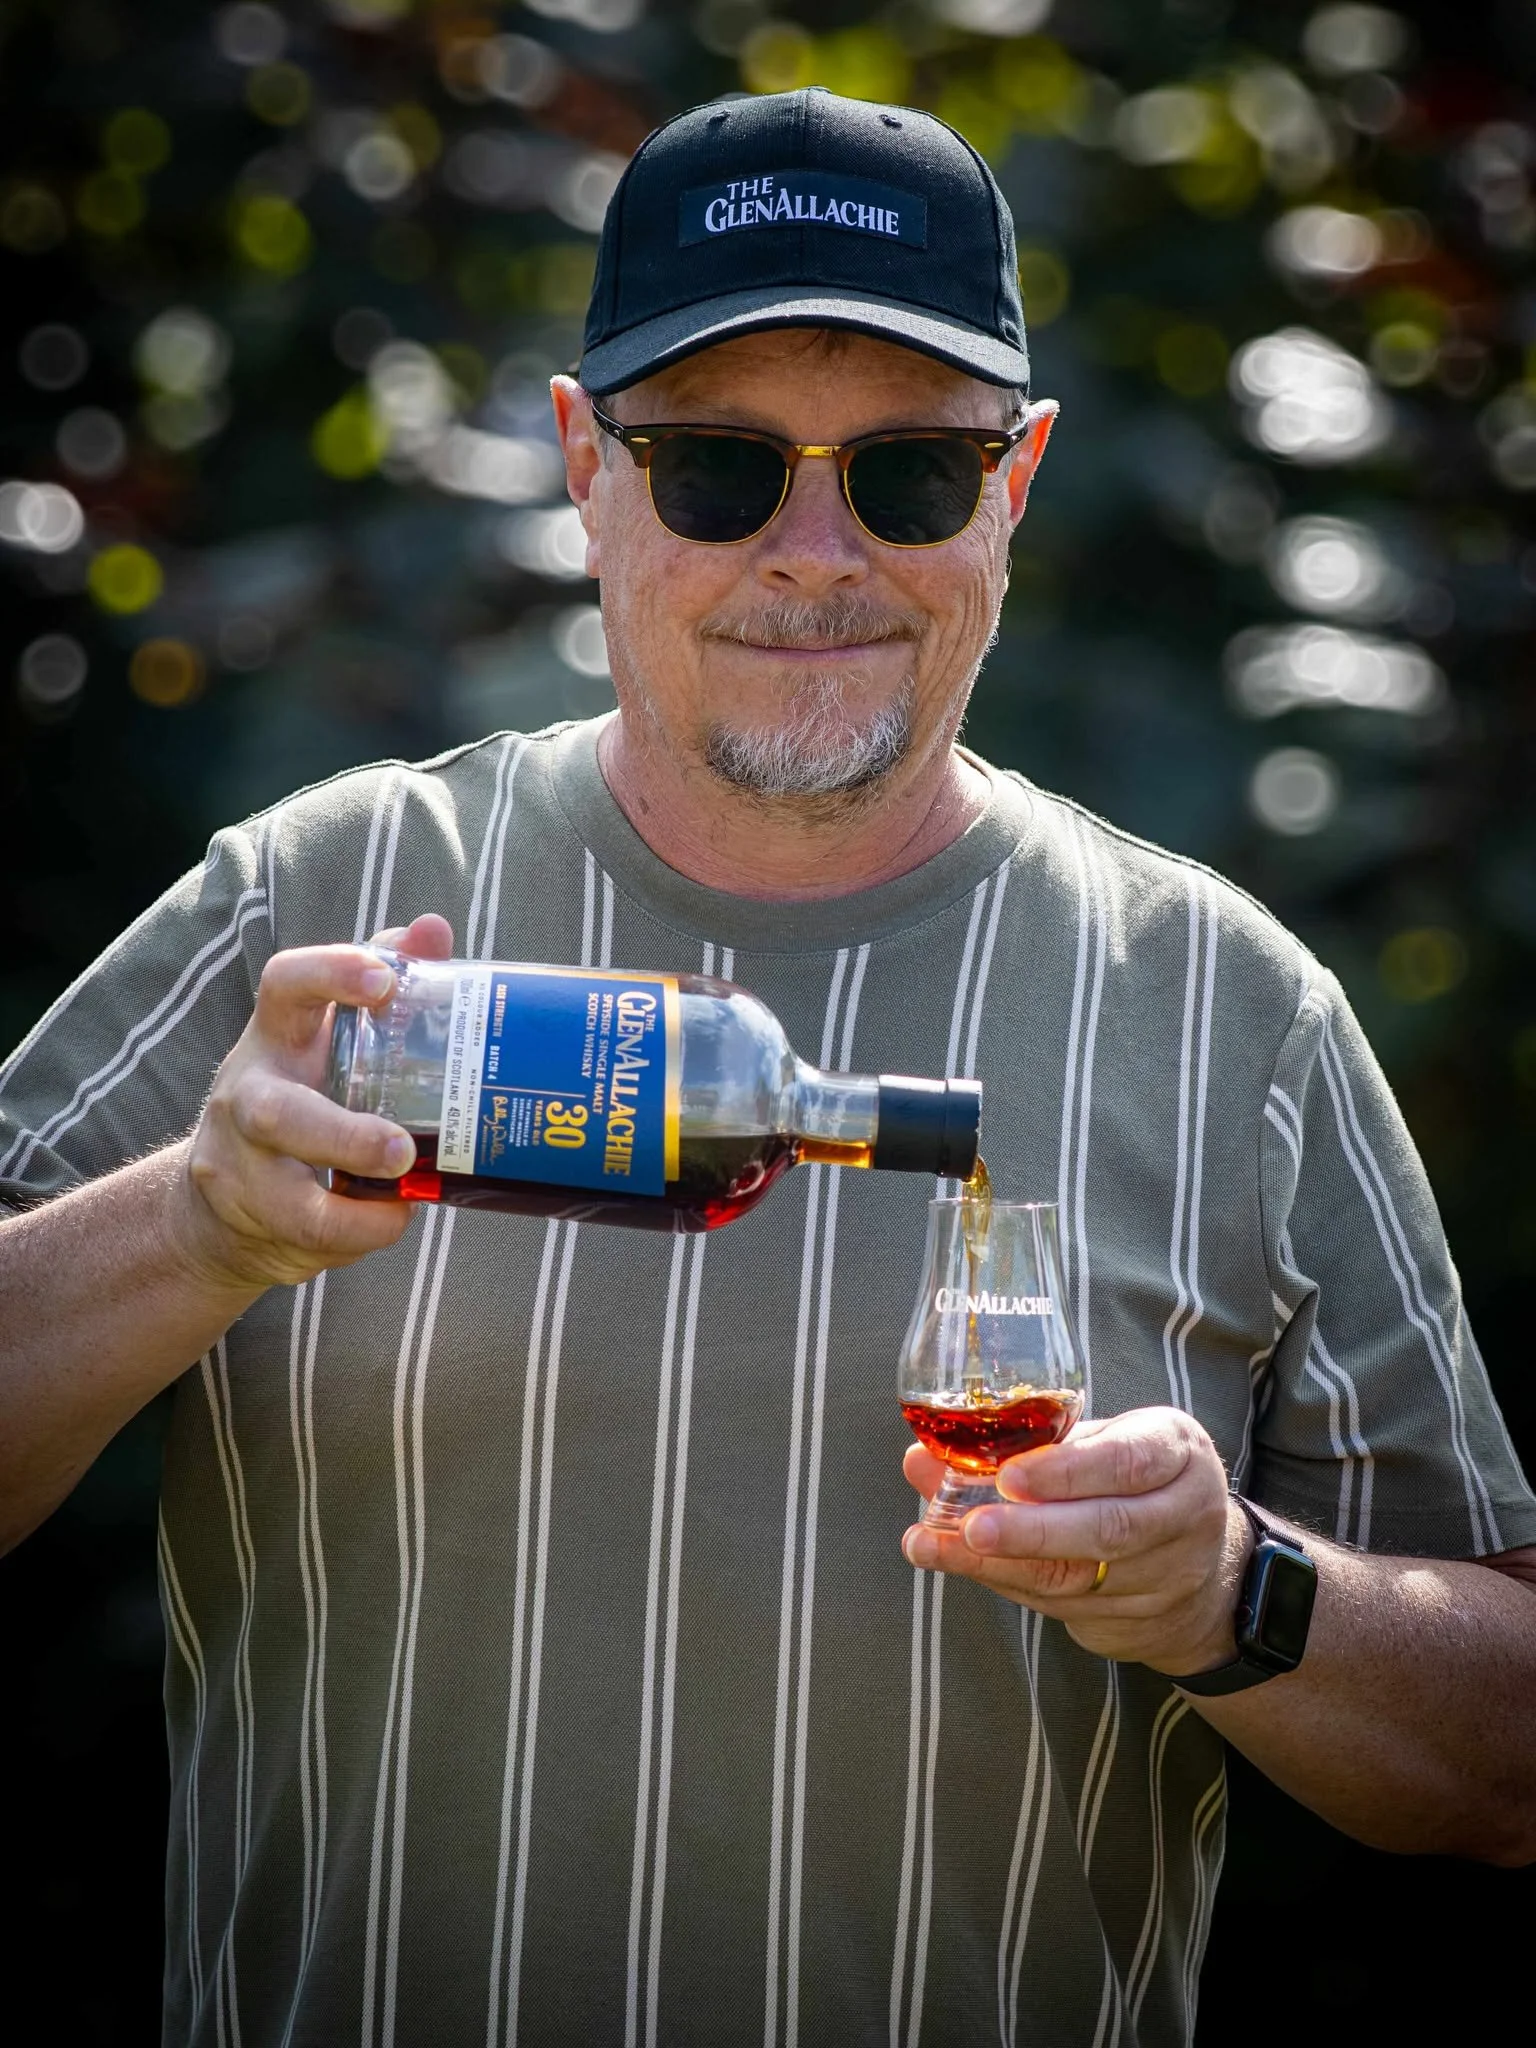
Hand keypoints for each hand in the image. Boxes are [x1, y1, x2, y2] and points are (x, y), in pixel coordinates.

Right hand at [175, 913, 455, 1291]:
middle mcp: (248, 1097)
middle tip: (401, 1146)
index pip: (283, 987)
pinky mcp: (256, 1219)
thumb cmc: (303, 1096)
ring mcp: (242, 1166)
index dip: (329, 975)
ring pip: (286, 1193)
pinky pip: (311, 1234)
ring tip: (405, 1197)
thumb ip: (380, 982)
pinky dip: (360, 1231)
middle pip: (276, 1113)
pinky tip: (394, 1218)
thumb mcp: (330, 1038)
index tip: (384, 980)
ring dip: (351, 1204)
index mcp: (276, 1038)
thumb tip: (433, 927)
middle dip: (341, 1134)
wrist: (223, 1201)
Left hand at [901, 1406, 1250, 1676]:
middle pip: (1107, 1530)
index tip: (1008, 1475)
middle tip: (969, 1526)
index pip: (1127, 1463)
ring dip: (996, 1565)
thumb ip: (1030, 1443)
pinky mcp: (1137, 1624)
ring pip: (1077, 1580)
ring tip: (931, 1546)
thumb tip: (924, 1456)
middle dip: (1031, 1531)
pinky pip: (1063, 1607)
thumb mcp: (1108, 1440)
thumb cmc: (1138, 1480)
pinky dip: (1005, 1583)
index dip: (1067, 1472)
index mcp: (1179, 1456)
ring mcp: (1166, 1580)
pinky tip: (959, 1564)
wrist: (1208, 1569)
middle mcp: (1183, 1517)